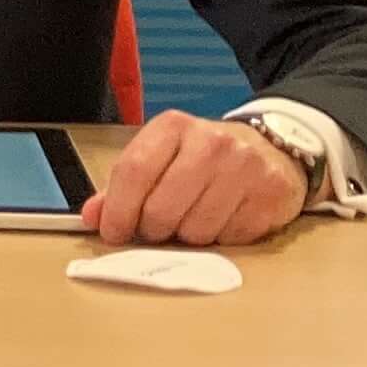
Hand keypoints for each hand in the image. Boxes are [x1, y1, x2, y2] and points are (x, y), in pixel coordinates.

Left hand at [90, 110, 309, 247]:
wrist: (272, 148)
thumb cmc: (205, 158)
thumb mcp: (162, 157)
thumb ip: (124, 185)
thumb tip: (93, 216)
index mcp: (174, 126)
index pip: (133, 171)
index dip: (117, 210)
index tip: (112, 232)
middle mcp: (212, 142)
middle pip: (161, 208)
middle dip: (151, 230)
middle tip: (156, 229)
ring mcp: (246, 168)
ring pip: (195, 231)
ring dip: (187, 237)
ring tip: (193, 218)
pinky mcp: (271, 194)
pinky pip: (230, 239)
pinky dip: (220, 240)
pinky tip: (223, 219)